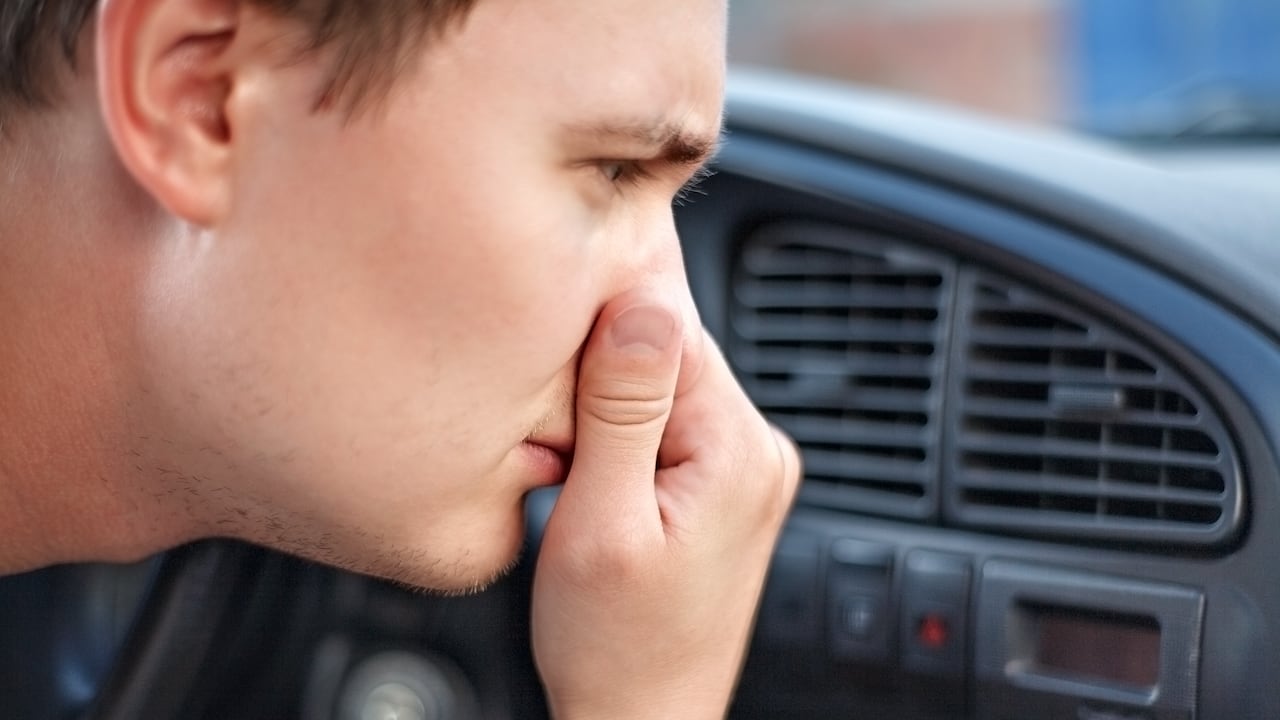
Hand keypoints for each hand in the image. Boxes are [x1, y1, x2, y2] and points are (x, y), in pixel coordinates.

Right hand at [531, 290, 801, 719]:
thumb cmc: (615, 647)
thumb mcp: (600, 523)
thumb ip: (623, 410)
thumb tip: (641, 303)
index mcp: (740, 449)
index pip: (667, 326)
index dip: (595, 339)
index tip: (554, 388)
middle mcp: (760, 450)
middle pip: (667, 353)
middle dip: (600, 382)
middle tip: (560, 452)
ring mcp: (747, 469)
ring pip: (662, 386)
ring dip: (607, 413)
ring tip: (576, 478)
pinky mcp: (725, 487)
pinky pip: (668, 424)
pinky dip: (621, 440)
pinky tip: (597, 484)